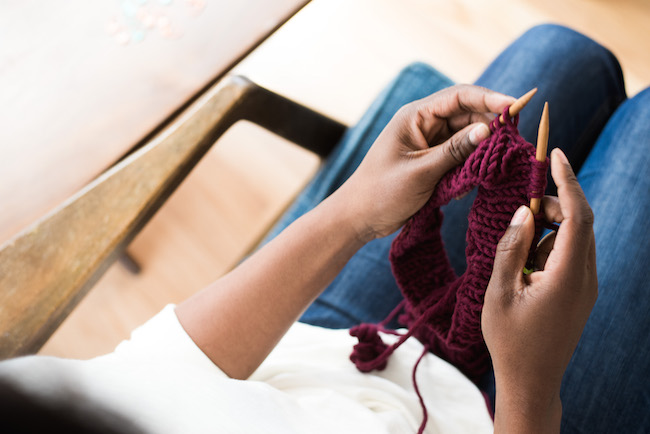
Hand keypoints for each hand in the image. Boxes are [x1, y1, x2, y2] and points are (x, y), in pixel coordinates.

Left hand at [332, 84, 514, 241]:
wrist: (359, 217)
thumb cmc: (381, 192)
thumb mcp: (421, 172)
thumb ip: (455, 151)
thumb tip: (489, 129)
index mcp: (415, 116)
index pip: (459, 96)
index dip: (489, 98)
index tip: (516, 107)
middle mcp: (423, 124)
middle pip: (467, 114)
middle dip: (491, 124)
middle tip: (514, 139)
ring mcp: (428, 142)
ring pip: (466, 136)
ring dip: (482, 147)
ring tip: (499, 160)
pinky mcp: (432, 161)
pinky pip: (460, 155)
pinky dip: (471, 163)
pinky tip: (475, 177)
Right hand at [482, 148, 597, 431]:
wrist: (531, 382)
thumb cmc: (510, 340)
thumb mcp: (499, 292)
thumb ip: (510, 248)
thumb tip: (521, 213)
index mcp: (568, 276)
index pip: (577, 215)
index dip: (568, 181)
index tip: (555, 154)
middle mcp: (586, 278)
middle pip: (581, 223)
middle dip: (555, 204)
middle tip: (523, 205)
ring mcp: (586, 287)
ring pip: (576, 238)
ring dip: (550, 228)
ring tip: (519, 244)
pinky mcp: (580, 293)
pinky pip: (571, 256)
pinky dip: (551, 246)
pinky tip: (526, 262)